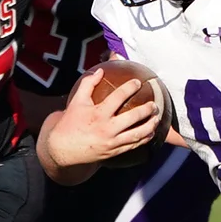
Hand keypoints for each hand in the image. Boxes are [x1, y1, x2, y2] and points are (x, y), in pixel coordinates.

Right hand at [45, 67, 161, 169]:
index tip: (138, 82)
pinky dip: (144, 139)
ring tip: (157, 118)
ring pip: (137, 134)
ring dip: (150, 126)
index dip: (129, 88)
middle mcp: (106, 128)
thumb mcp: (77, 101)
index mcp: (97, 114)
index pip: (117, 98)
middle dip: (147, 110)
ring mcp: (111, 142)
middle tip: (154, 104)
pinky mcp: (113, 151)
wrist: (63, 149)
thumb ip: (88, 84)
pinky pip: (133, 145)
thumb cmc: (70, 123)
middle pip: (133, 118)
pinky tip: (150, 132)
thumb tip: (101, 70)